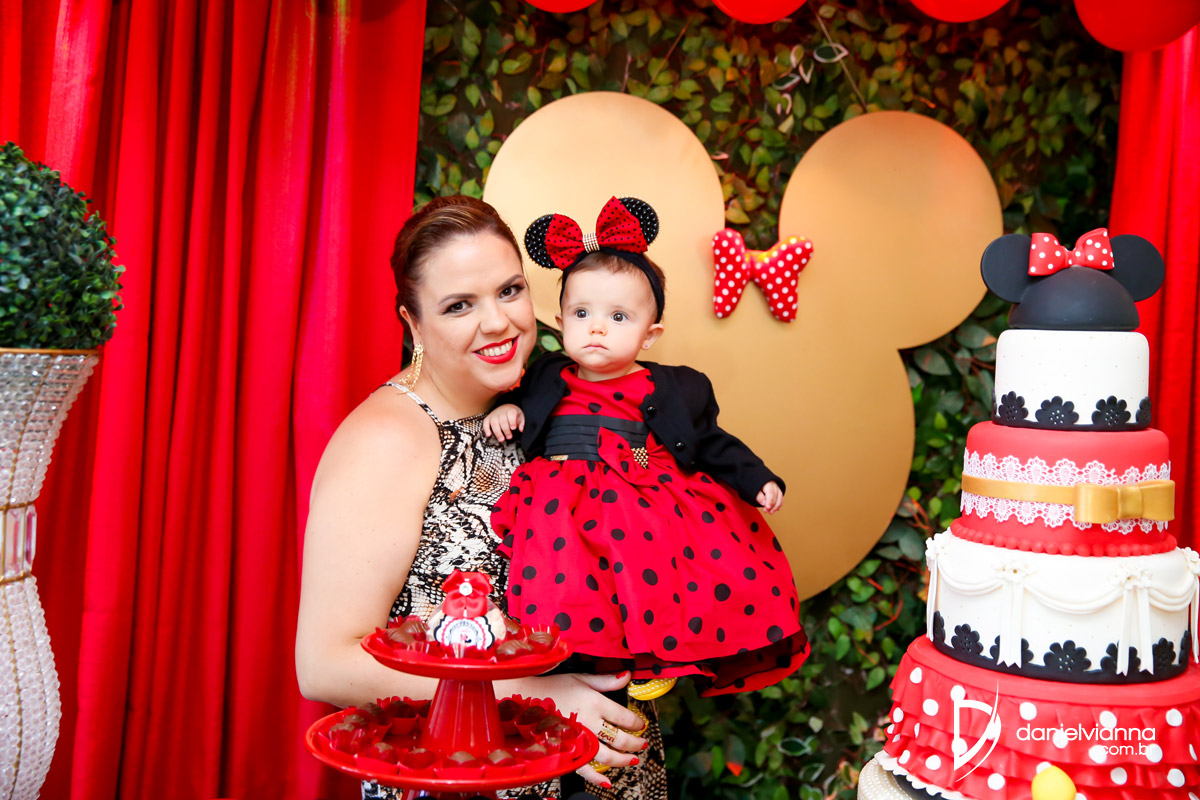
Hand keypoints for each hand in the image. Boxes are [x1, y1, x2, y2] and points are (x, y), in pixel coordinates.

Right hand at [482, 404, 524, 440]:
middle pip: (502, 420)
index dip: (512, 421)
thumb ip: (521, 423)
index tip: (513, 428)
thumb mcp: (520, 416)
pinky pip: (485, 423)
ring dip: (497, 432)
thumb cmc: (513, 414)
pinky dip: (486, 429)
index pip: (511, 414)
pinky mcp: (488, 418)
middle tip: (509, 437)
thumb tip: (521, 429)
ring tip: (501, 439)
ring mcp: (494, 415)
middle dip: (506, 430)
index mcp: (510, 410)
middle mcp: (501, 412)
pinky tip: (489, 435)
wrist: (506, 407)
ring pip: (494, 423)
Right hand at [508, 671, 645, 787]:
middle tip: (641, 744)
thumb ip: (606, 680)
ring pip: (607, 757)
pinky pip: (585, 769)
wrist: (525, 700)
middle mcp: (589, 723)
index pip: (625, 717)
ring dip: (623, 760)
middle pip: (620, 739)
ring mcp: (578, 740)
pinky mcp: (567, 751)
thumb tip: (628, 675)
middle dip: (635, 743)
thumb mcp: (581, 678)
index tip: (640, 725)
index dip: (636, 723)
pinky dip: (598, 778)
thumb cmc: (552, 687)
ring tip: (632, 760)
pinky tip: (607, 782)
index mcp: (595, 702)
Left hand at [756, 481, 782, 513]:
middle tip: (766, 511)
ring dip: (776, 506)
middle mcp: (774, 485)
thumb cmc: (754, 483)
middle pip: (776, 497)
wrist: (756, 477)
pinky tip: (777, 509)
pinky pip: (780, 498)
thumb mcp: (753, 489)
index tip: (767, 508)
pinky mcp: (778, 491)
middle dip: (772, 505)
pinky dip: (779, 504)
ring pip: (779, 498)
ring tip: (771, 512)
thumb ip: (759, 496)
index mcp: (768, 483)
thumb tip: (764, 503)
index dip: (769, 501)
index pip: (771, 493)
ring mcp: (777, 488)